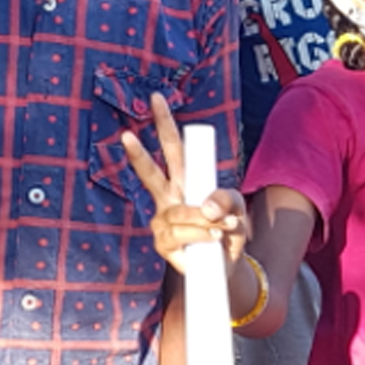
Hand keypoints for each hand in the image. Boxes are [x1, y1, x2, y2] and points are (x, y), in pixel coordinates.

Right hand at [121, 93, 248, 272]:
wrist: (226, 266)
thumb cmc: (227, 229)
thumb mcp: (238, 207)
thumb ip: (228, 198)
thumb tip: (207, 206)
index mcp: (183, 181)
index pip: (173, 148)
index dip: (165, 123)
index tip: (156, 99)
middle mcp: (167, 199)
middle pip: (150, 172)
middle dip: (138, 153)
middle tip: (125, 134)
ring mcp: (162, 222)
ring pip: (178, 212)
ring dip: (203, 218)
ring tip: (223, 226)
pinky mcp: (164, 245)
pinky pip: (181, 235)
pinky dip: (202, 234)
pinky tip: (213, 238)